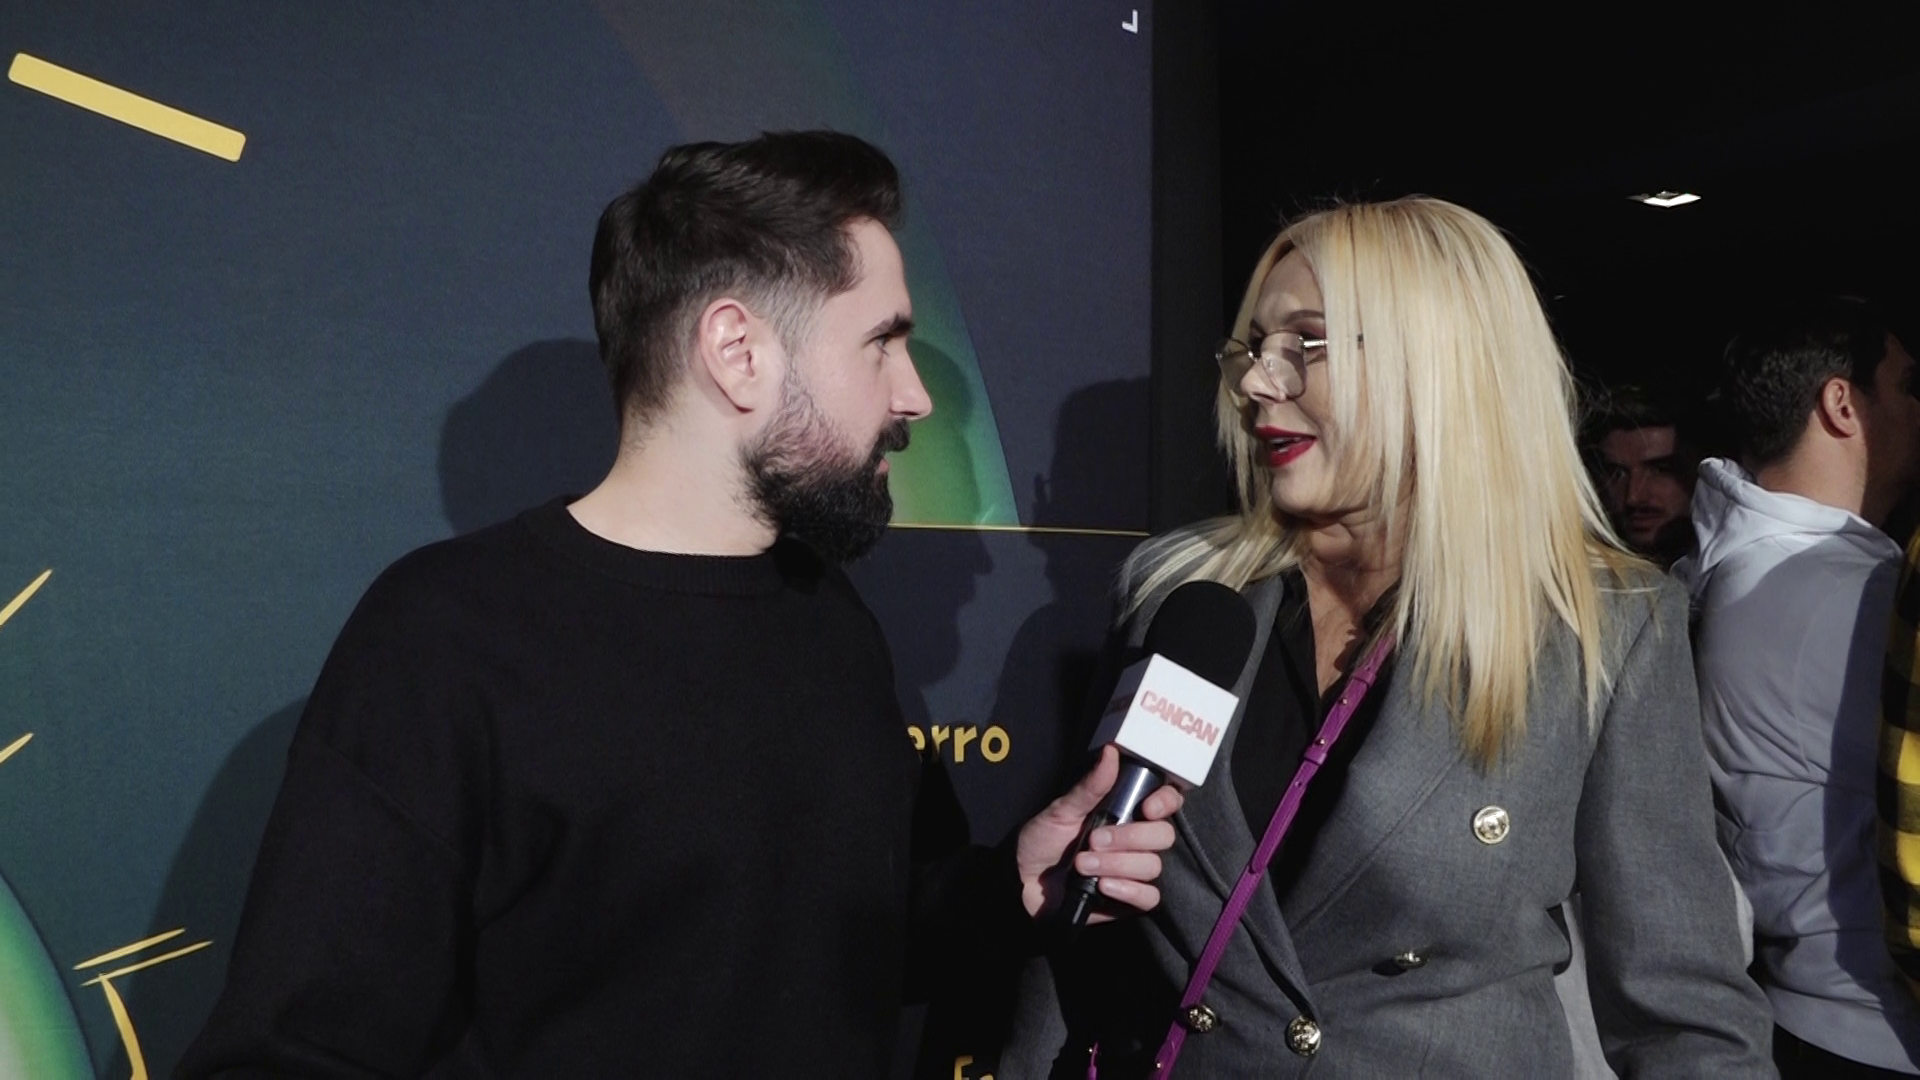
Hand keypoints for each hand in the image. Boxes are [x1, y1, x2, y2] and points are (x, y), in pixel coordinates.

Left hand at [1016, 744, 1183, 922]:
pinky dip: (1128, 891)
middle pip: (1164, 836)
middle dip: (1130, 838)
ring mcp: (1133, 871)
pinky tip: (1102, 887)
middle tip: (1093, 840)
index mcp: (1125, 812)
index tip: (1146, 808)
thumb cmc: (1042, 841)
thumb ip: (1090, 787)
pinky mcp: (1129, 899)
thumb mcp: (1062, 811)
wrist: (1022, 882)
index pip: (1167, 802)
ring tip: (1083, 865)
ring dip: (1117, 865)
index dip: (1166, 802)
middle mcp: (1135, 840)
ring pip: (1153, 866)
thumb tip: (1111, 752)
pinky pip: (1149, 897)